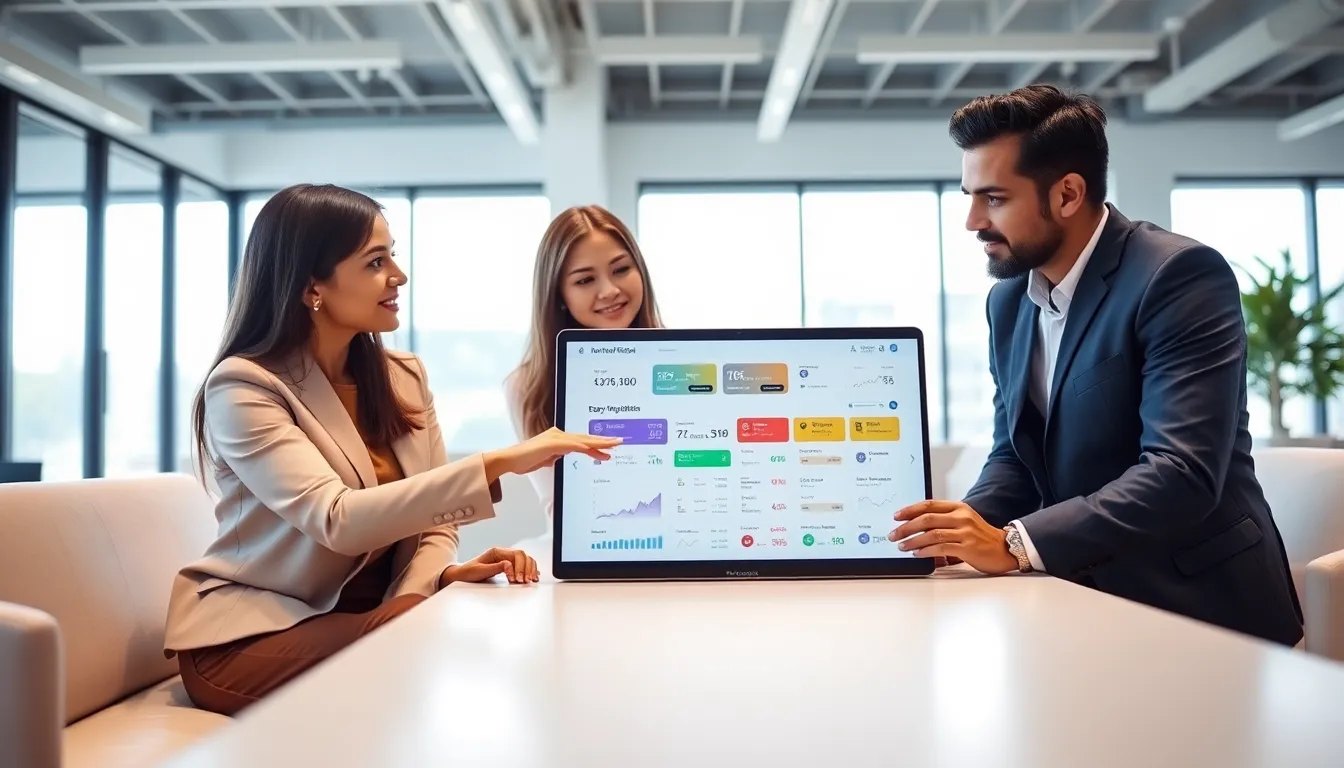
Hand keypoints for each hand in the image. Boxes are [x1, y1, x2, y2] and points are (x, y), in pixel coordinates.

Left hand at [440, 547, 538, 585]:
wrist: (462, 575)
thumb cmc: (468, 572)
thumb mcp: (479, 571)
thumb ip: (494, 568)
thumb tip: (509, 565)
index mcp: (497, 552)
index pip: (516, 555)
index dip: (520, 567)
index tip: (517, 579)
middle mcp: (503, 553)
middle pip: (523, 556)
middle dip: (527, 569)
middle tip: (525, 581)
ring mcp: (507, 559)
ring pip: (526, 560)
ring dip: (530, 569)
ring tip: (530, 580)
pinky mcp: (509, 566)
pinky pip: (523, 565)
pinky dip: (530, 570)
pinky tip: (533, 577)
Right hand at [483, 427, 621, 479]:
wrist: (510, 460)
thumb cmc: (524, 461)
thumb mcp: (545, 460)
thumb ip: (555, 457)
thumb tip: (561, 458)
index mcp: (558, 438)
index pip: (582, 442)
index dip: (596, 445)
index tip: (609, 449)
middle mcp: (559, 435)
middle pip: (586, 438)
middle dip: (604, 441)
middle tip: (620, 442)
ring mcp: (556, 438)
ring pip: (583, 440)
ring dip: (600, 443)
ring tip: (614, 445)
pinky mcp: (553, 443)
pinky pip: (574, 446)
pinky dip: (586, 447)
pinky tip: (596, 450)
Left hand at [888, 500, 1017, 574]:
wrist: (1006, 548)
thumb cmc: (981, 536)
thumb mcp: (964, 521)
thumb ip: (944, 520)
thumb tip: (916, 525)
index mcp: (959, 507)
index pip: (929, 504)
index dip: (910, 510)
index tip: (896, 516)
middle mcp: (962, 517)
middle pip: (927, 518)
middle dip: (906, 527)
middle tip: (893, 534)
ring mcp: (965, 532)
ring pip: (932, 534)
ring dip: (913, 540)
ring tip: (902, 546)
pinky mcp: (968, 548)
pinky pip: (941, 548)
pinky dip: (925, 551)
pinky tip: (917, 554)